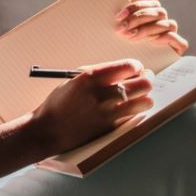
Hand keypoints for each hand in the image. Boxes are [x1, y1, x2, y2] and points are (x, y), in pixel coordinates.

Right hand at [29, 59, 153, 155]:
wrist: (48, 129)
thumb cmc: (60, 102)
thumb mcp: (76, 79)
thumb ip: (100, 74)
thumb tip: (125, 70)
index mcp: (92, 77)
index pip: (130, 66)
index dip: (137, 67)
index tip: (135, 69)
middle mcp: (103, 94)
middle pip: (143, 83)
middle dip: (147, 79)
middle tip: (144, 80)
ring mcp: (108, 112)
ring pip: (145, 101)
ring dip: (144, 97)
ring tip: (138, 97)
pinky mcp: (110, 127)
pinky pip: (134, 116)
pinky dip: (135, 111)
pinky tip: (128, 109)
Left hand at [115, 0, 188, 55]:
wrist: (125, 71)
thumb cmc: (125, 45)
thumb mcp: (127, 24)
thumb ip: (138, 5)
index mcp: (155, 14)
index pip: (152, 3)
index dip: (135, 7)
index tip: (119, 16)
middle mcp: (165, 23)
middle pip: (159, 12)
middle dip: (139, 18)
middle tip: (122, 28)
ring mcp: (172, 35)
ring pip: (166, 24)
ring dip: (147, 29)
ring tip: (131, 37)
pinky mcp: (177, 48)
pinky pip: (177, 40)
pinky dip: (164, 38)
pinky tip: (150, 41)